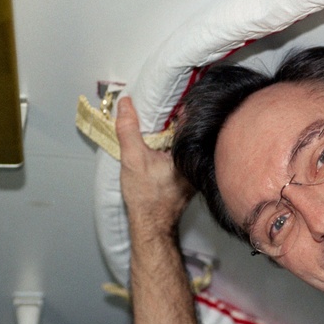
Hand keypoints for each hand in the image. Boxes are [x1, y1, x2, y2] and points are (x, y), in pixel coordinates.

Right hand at [114, 96, 193, 233]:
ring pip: (184, 144)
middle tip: (160, 110)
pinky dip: (172, 150)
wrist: (151, 224)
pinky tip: (159, 149)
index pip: (189, 120)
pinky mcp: (190, 178)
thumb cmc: (146, 196)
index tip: (168, 99)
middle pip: (187, 131)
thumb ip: (129, 129)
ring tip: (157, 127)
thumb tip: (126, 104)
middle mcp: (197, 160)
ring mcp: (195, 170)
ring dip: (172, 135)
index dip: (179, 106)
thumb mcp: (133, 158)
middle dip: (174, 120)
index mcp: (188, 152)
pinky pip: (182, 156)